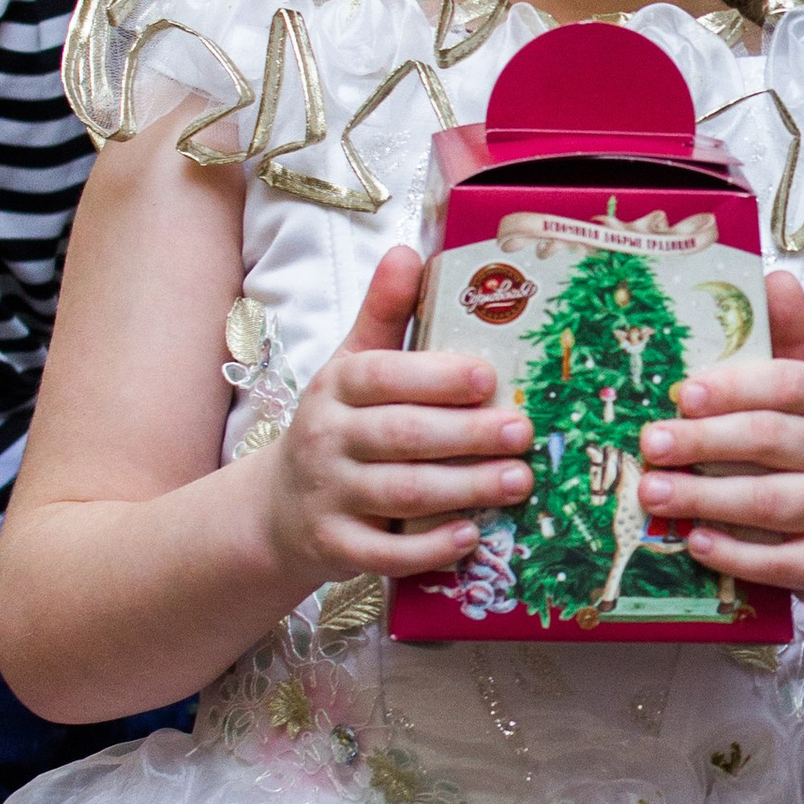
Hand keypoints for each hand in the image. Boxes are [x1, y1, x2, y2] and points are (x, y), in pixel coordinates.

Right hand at [259, 243, 529, 588]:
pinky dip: (428, 549)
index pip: (383, 377)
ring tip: (519, 480)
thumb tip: (408, 250)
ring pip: (401, 494)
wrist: (279, 509)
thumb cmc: (339, 427)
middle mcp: (327, 439)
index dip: (436, 378)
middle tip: (524, 432)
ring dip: (465, 488)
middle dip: (466, 435)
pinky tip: (470, 537)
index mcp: (337, 387)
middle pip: (401, 436)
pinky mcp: (335, 548)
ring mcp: (329, 496)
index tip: (489, 379)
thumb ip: (384, 314)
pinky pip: (383, 553)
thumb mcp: (352, 366)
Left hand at [636, 269, 803, 601]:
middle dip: (704, 441)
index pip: (792, 384)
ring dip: (705, 498)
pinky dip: (734, 554)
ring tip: (652, 492)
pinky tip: (695, 542)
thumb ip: (789, 343)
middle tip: (649, 443)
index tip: (682, 392)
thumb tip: (774, 274)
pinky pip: (781, 562)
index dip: (736, 386)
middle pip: (773, 440)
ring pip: (772, 503)